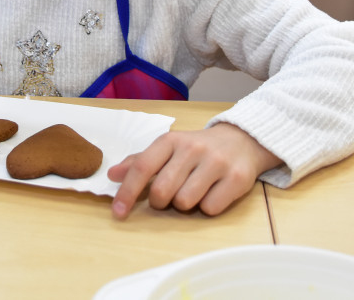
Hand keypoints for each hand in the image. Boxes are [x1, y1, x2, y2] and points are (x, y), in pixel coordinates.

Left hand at [108, 122, 281, 218]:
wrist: (241, 140)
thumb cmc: (197, 148)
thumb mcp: (168, 148)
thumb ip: (140, 161)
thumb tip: (112, 175)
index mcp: (171, 140)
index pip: (142, 167)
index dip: (127, 192)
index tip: (118, 213)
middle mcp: (193, 148)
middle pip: (162, 191)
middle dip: (161, 201)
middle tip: (170, 194)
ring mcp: (216, 163)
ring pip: (185, 202)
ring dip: (185, 204)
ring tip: (194, 190)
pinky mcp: (237, 178)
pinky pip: (210, 208)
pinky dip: (207, 207)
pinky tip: (212, 192)